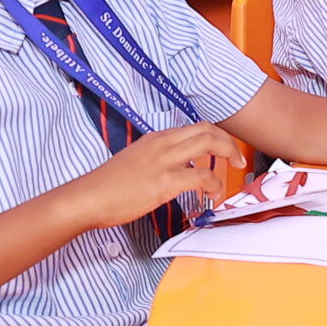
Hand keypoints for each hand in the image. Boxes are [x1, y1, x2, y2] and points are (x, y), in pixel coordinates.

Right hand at [70, 125, 243, 230]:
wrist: (87, 198)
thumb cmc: (109, 185)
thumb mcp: (137, 160)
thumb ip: (160, 158)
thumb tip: (180, 167)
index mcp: (156, 138)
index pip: (197, 127)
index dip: (218, 136)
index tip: (227, 149)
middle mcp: (161, 144)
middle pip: (208, 130)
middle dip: (230, 143)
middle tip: (239, 159)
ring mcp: (163, 161)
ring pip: (209, 144)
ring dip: (229, 156)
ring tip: (234, 172)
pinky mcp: (164, 182)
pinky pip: (202, 177)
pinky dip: (214, 184)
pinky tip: (213, 194)